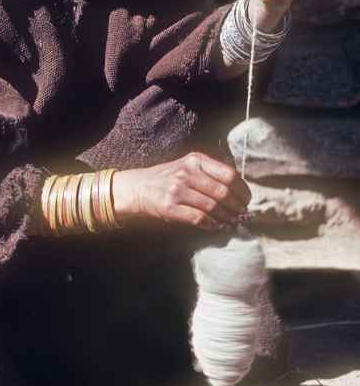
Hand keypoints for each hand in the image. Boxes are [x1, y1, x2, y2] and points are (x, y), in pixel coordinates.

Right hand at [112, 152, 250, 230]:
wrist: (139, 187)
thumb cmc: (168, 177)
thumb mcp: (188, 165)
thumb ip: (211, 172)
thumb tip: (239, 190)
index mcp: (195, 160)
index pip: (229, 175)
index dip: (242, 190)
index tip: (246, 199)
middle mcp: (187, 173)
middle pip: (223, 192)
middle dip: (237, 206)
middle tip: (241, 213)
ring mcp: (177, 190)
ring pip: (213, 207)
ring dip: (226, 217)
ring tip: (231, 221)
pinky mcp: (170, 207)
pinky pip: (199, 218)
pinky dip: (212, 224)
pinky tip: (215, 225)